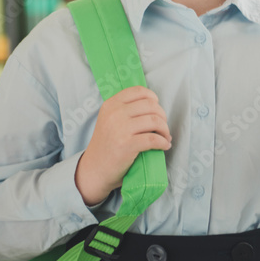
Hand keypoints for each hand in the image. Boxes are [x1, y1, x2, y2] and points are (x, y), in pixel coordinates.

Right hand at [74, 86, 171, 205]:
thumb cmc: (106, 145)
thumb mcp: (109, 119)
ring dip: (165, 130)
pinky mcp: (127, 145)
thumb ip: (125, 109)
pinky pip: (154, 139)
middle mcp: (115, 113)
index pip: (139, 91)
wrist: (94, 169)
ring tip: (165, 137)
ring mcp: (121, 128)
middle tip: (163, 127)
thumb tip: (154, 105)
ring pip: (155, 121)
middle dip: (162, 116)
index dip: (153, 98)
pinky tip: (164, 146)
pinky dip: (163, 142)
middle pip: (151, 106)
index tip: (157, 109)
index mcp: (111, 104)